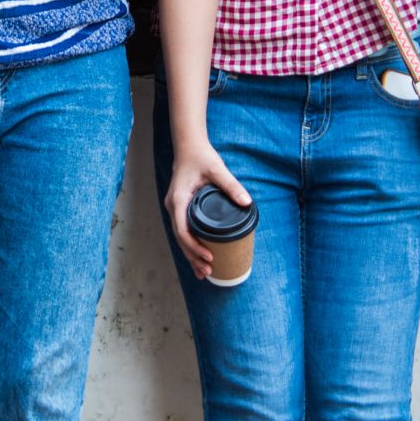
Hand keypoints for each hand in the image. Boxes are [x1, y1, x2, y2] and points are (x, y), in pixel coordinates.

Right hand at [163, 139, 250, 283]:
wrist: (189, 147)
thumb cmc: (201, 157)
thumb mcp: (217, 169)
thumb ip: (231, 185)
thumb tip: (246, 202)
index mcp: (178, 200)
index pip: (182, 230)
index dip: (194, 246)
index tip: (209, 255)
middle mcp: (173, 207)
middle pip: (180, 239)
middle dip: (193, 257)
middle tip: (208, 271)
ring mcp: (175, 209)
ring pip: (180, 237)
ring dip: (190, 255)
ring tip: (204, 273)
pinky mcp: (180, 209)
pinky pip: (183, 231)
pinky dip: (190, 245)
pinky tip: (199, 257)